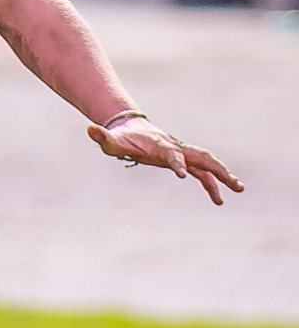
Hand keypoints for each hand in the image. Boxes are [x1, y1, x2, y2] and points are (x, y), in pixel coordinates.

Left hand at [86, 118, 242, 205]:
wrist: (129, 128)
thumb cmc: (119, 137)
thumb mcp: (109, 140)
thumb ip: (101, 136)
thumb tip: (90, 129)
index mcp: (158, 143)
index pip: (171, 153)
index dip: (177, 162)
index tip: (183, 175)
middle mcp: (175, 147)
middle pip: (200, 156)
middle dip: (217, 168)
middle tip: (232, 181)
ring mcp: (181, 153)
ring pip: (207, 162)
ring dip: (222, 175)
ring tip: (238, 189)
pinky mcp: (183, 160)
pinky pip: (202, 172)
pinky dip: (212, 184)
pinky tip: (219, 199)